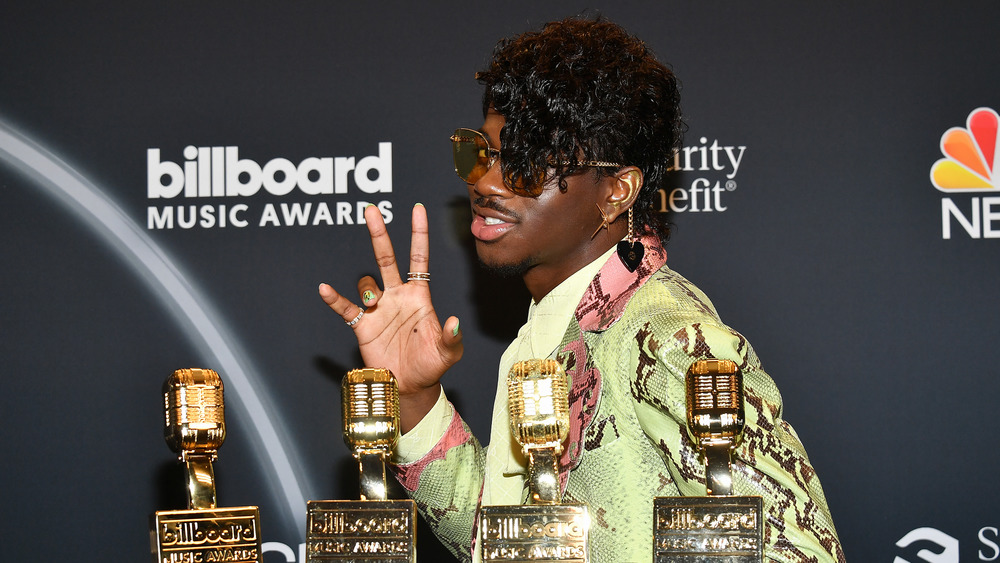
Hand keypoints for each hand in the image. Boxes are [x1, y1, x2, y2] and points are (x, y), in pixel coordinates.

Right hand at [319, 204, 462, 430]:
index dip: (418, 234)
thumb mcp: (448, 352)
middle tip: (372, 210)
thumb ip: (451, 336)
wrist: (411, 385)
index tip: (417, 209)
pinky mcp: (362, 325)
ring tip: (372, 303)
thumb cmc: (432, 365)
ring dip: (368, 289)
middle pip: (386, 258)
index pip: (419, 258)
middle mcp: (397, 296)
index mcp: (419, 296)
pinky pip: (345, 308)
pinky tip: (324, 289)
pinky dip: (334, 299)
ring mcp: (378, 309)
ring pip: (367, 284)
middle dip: (379, 234)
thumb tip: (454, 321)